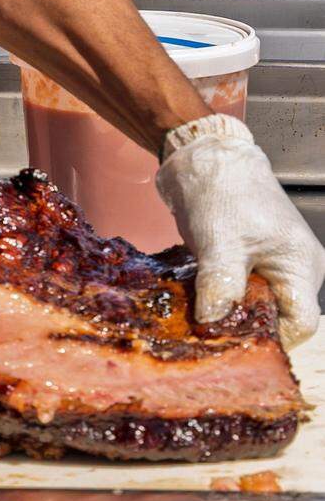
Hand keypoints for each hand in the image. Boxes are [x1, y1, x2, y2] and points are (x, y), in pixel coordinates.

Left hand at [156, 115, 324, 348]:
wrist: (204, 157)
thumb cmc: (221, 192)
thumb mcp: (220, 243)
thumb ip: (221, 286)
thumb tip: (213, 324)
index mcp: (302, 266)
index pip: (300, 323)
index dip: (269, 338)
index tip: (231, 343)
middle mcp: (295, 269)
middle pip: (279, 317)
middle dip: (245, 329)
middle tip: (208, 338)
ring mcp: (273, 263)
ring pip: (257, 305)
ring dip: (230, 313)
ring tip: (199, 320)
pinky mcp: (250, 259)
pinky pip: (242, 290)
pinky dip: (222, 297)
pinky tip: (198, 302)